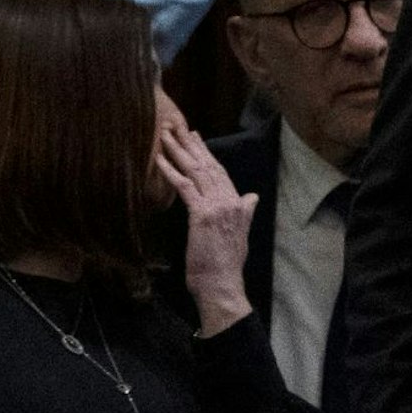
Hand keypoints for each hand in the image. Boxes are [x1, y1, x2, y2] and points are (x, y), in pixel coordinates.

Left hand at [155, 107, 256, 334]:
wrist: (222, 284)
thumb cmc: (226, 265)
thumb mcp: (240, 234)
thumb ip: (245, 213)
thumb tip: (252, 197)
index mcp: (238, 204)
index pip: (221, 172)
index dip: (207, 154)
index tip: (196, 138)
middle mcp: (230, 201)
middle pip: (208, 166)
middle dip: (191, 145)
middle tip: (178, 127)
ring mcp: (216, 207)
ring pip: (195, 172)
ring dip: (178, 152)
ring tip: (165, 136)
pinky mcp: (201, 216)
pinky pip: (184, 188)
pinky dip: (170, 171)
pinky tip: (159, 160)